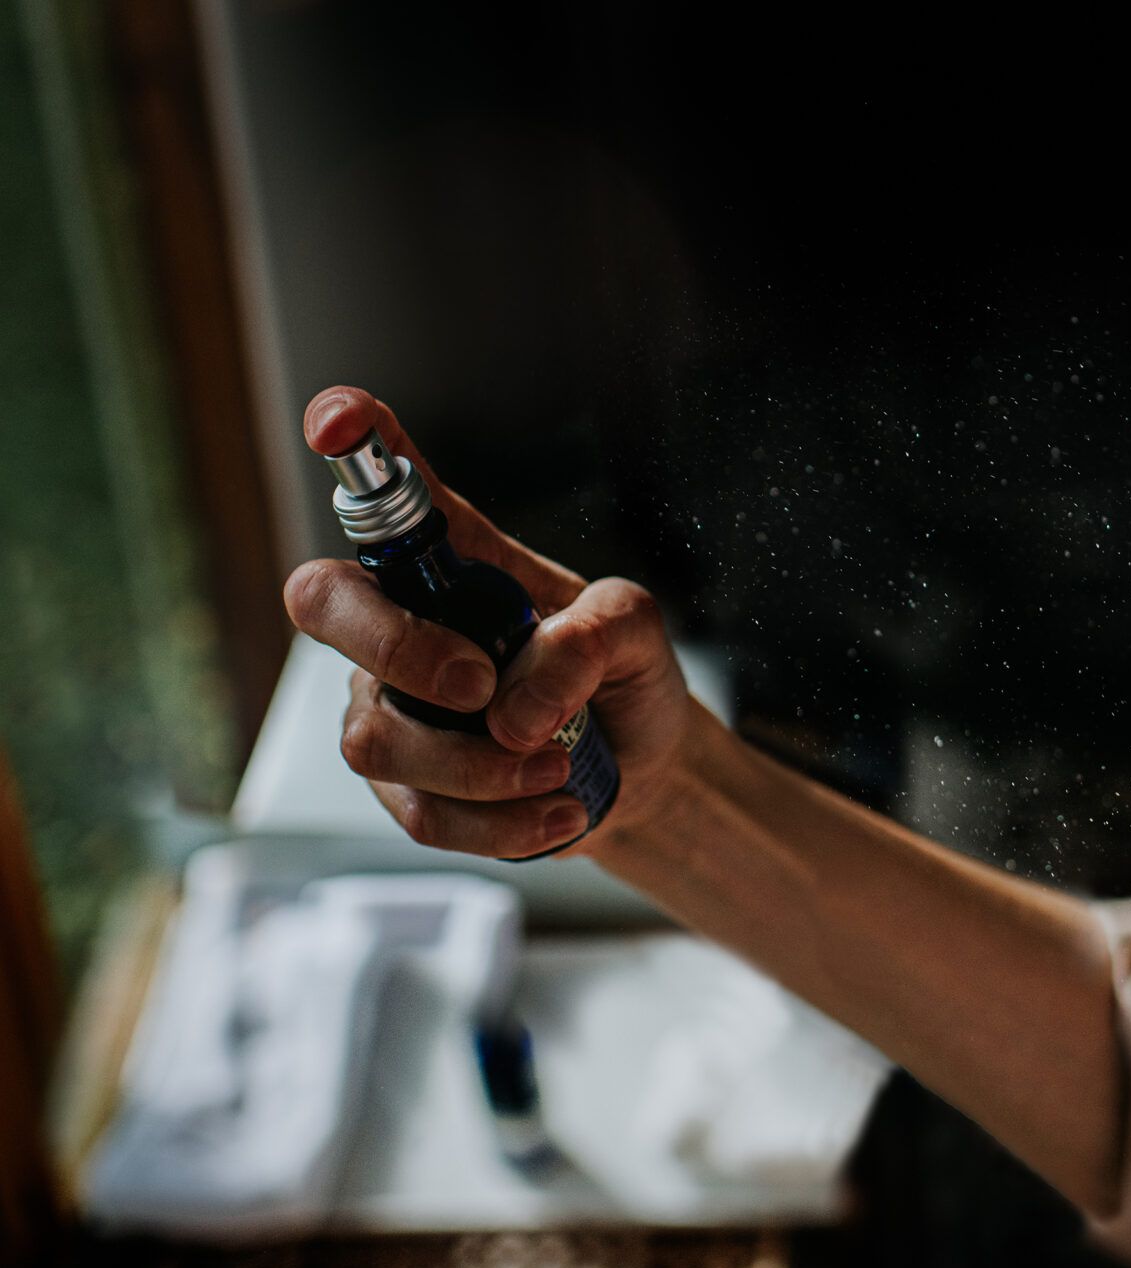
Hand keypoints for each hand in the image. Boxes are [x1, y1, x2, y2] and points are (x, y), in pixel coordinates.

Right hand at [282, 385, 701, 858]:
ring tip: (559, 765)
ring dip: (480, 767)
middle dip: (396, 648)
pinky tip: (558, 814)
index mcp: (454, 562)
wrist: (643, 769)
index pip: (385, 491)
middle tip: (483, 687)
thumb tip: (517, 701)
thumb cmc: (622, 678)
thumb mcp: (638, 630)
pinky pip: (420, 814)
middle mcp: (401, 624)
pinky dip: (500, 823)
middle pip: (323, 604)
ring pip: (374, 737)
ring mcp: (390, 708)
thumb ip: (597, 629)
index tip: (340, 418)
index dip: (354, 446)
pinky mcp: (406, 789)